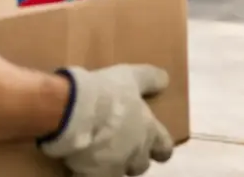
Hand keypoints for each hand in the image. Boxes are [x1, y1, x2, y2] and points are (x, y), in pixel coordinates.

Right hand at [39, 64, 174, 176]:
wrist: (77, 113)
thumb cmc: (107, 93)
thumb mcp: (131, 77)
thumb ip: (149, 79)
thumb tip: (166, 80)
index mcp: (148, 131)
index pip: (164, 148)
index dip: (160, 148)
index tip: (155, 147)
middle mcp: (136, 153)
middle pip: (141, 165)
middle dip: (134, 158)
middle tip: (121, 146)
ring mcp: (115, 167)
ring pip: (119, 173)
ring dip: (112, 165)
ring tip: (98, 152)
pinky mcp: (94, 176)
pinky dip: (89, 172)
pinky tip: (79, 163)